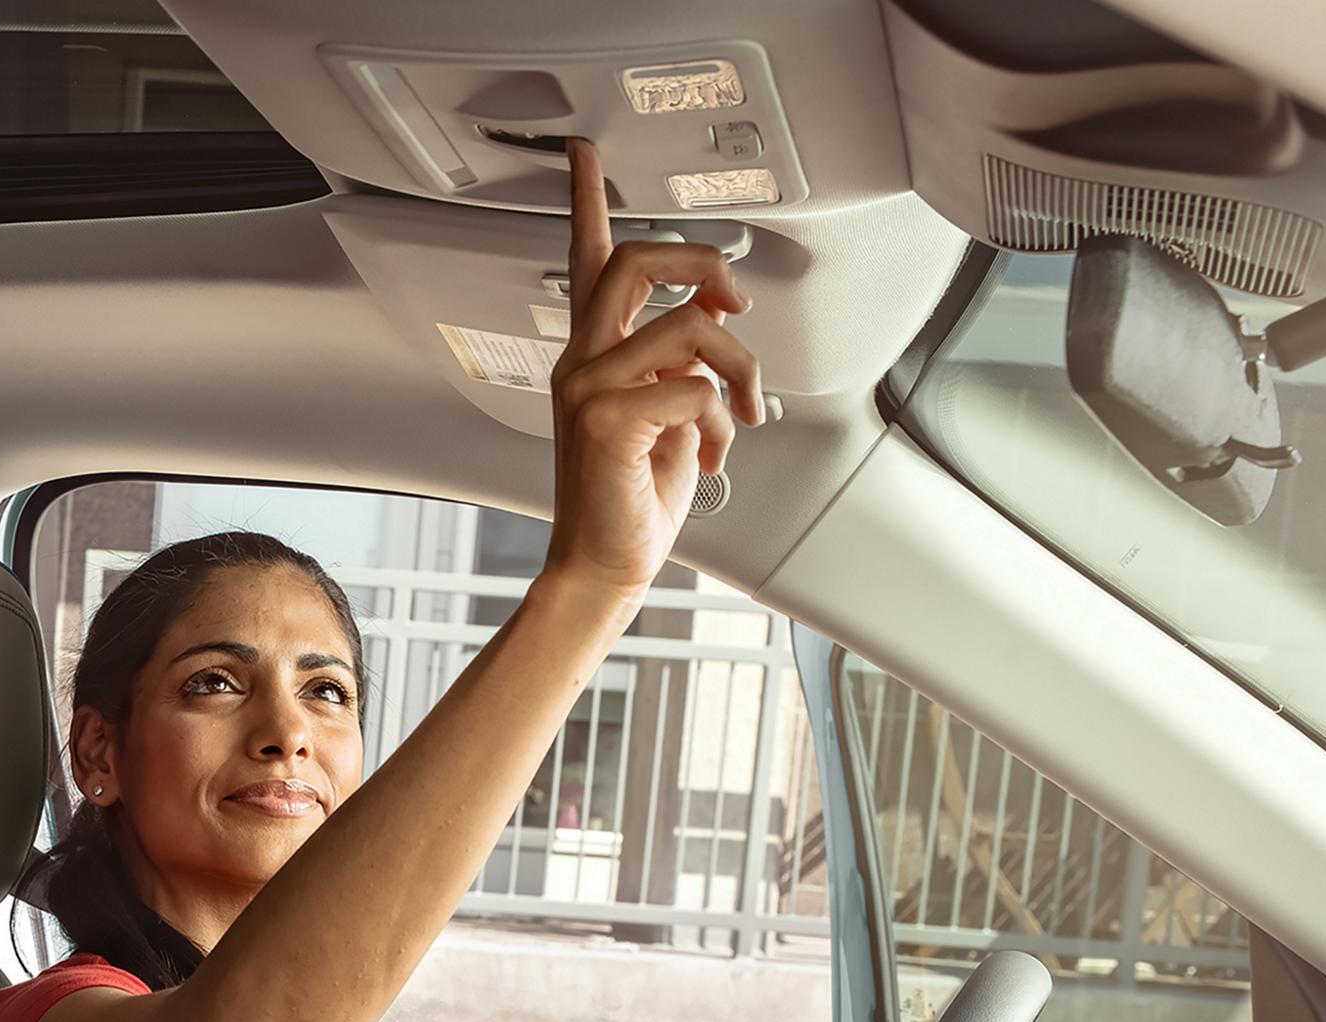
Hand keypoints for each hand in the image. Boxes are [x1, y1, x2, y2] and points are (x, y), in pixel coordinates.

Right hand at [544, 139, 761, 602]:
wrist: (606, 565)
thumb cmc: (632, 498)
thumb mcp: (667, 414)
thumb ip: (675, 364)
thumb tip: (709, 341)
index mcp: (591, 354)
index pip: (586, 260)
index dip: (584, 198)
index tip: (582, 152)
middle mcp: (582, 360)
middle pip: (642, 260)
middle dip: (707, 264)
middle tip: (736, 296)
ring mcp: (589, 386)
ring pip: (693, 326)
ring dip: (742, 369)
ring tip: (742, 412)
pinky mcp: (607, 419)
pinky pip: (697, 387)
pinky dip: (723, 423)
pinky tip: (713, 452)